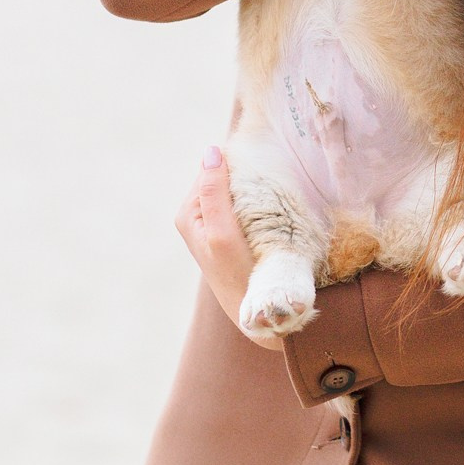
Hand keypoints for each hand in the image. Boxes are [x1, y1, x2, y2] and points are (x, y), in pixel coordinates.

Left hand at [174, 146, 279, 349]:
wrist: (257, 313)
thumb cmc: (238, 275)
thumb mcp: (222, 234)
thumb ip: (214, 193)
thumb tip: (212, 150)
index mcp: (188, 213)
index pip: (212, 168)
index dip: (237, 163)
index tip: (264, 165)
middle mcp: (197, 216)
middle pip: (223, 177)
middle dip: (245, 174)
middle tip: (273, 178)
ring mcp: (215, 224)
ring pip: (235, 189)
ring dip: (254, 186)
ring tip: (275, 191)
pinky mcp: (233, 232)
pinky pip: (244, 202)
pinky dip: (259, 199)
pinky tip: (273, 205)